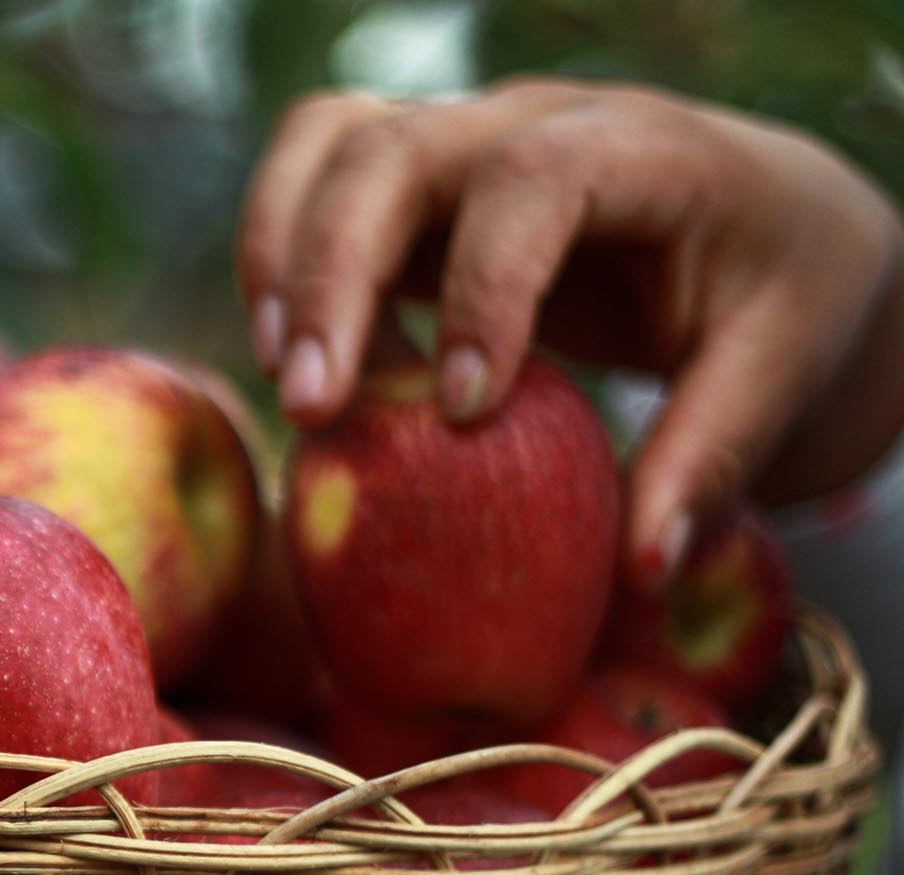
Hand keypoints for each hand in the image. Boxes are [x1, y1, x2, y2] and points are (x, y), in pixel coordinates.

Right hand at [238, 80, 903, 581]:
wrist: (766, 223)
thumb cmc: (780, 295)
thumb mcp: (781, 368)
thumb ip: (714, 457)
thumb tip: (643, 568)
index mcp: (647, 150)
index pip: (533, 179)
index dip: (484, 288)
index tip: (467, 411)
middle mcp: (536, 121)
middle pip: (394, 148)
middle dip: (331, 278)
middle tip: (312, 411)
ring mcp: (465, 142)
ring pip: (330, 141)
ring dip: (282, 257)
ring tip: (284, 380)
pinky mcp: (417, 186)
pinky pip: (315, 177)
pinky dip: (277, 256)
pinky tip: (290, 361)